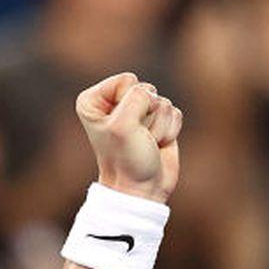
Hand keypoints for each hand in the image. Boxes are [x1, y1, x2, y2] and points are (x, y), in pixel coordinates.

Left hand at [75, 72, 181, 202]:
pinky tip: (157, 144)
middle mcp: (114, 102)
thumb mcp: (123, 125)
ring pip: (163, 102)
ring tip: (145, 143)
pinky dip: (170, 130)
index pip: (127, 80)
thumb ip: (137, 97)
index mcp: (94, 101)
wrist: (142, 189)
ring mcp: (137, 111)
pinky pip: (175, 112)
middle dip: (147, 116)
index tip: (121, 129)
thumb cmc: (126, 160)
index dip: (130, 105)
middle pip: (147, 89)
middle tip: (136, 139)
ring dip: (158, 126)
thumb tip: (155, 96)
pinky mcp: (158, 120)